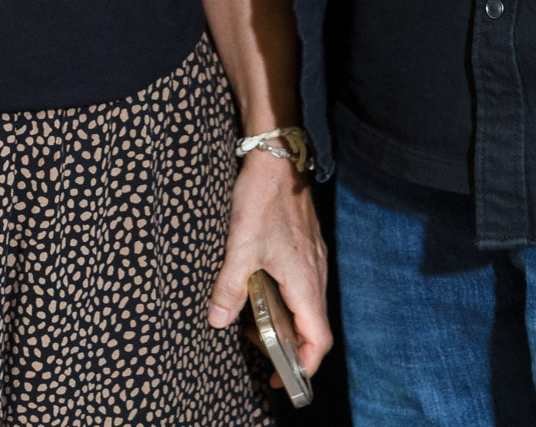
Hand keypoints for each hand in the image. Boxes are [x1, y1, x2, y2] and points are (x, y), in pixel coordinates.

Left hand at [204, 152, 332, 379]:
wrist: (277, 158)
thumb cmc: (263, 200)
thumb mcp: (240, 246)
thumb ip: (229, 287)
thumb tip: (217, 320)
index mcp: (304, 282)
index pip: (317, 339)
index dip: (304, 365)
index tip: (284, 377)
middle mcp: (316, 275)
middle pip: (315, 327)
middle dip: (292, 347)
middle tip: (263, 353)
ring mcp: (314, 261)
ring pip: (309, 306)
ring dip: (289, 323)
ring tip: (258, 324)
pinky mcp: (307, 248)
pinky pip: (304, 287)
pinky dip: (288, 300)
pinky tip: (263, 291)